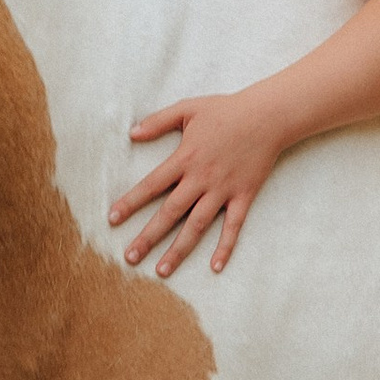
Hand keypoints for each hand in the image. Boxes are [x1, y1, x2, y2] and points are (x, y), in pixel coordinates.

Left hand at [112, 86, 288, 276]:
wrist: (267, 116)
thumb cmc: (226, 110)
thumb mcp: (187, 109)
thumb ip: (158, 121)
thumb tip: (131, 134)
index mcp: (185, 158)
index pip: (151, 185)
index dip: (131, 202)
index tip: (113, 219)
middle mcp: (201, 179)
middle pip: (170, 213)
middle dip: (148, 237)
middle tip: (130, 257)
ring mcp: (223, 190)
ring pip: (197, 226)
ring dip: (178, 250)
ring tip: (161, 270)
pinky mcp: (244, 196)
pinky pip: (234, 227)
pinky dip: (225, 247)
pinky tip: (215, 267)